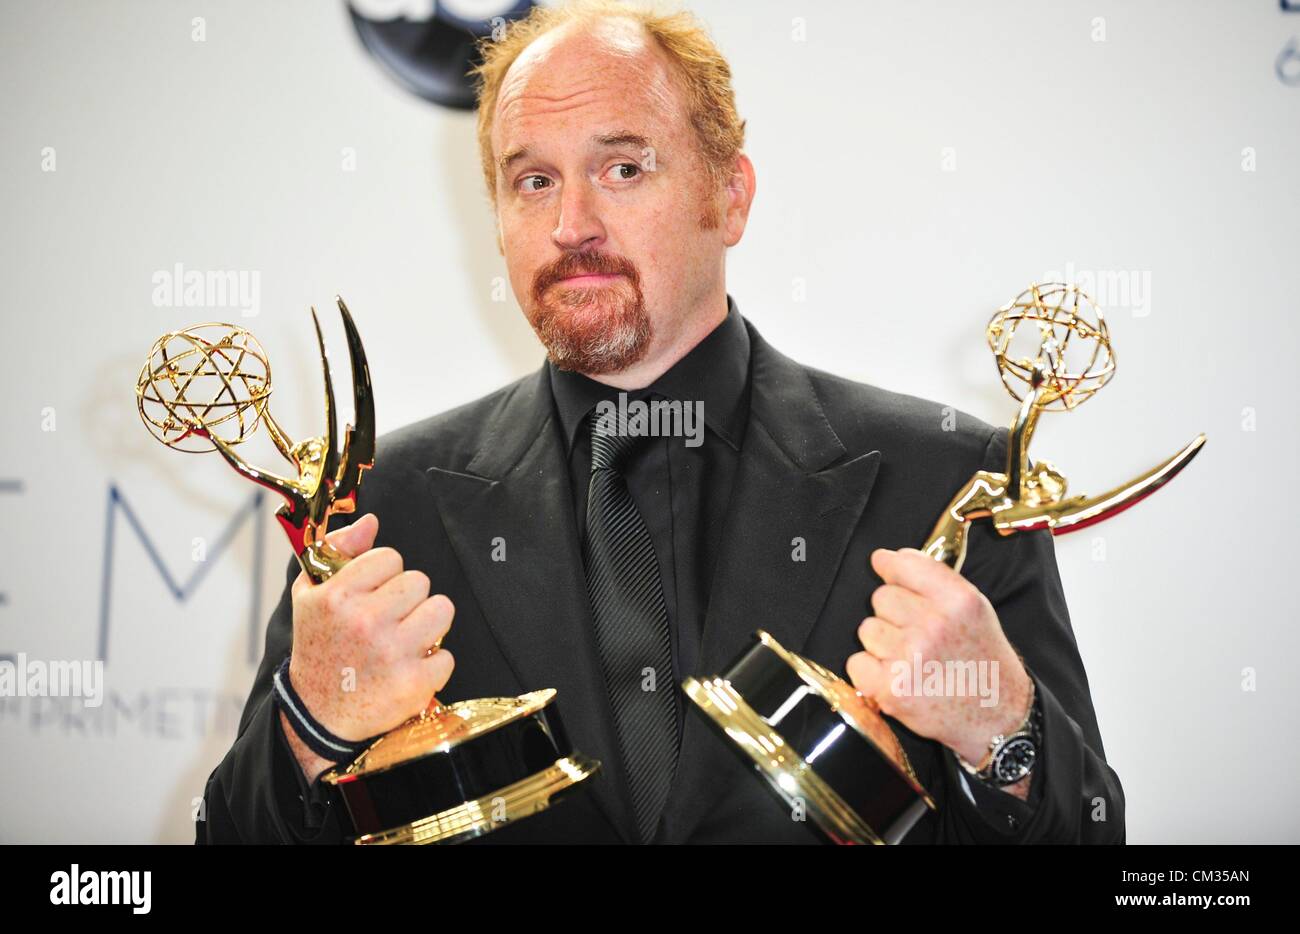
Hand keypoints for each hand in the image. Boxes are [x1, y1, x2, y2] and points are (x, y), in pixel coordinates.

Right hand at [286, 513, 455, 744]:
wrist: (317, 715)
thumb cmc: (319, 649)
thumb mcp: (311, 596)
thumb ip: (337, 551)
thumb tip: (370, 521)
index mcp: (338, 596)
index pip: (390, 558)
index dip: (385, 576)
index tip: (373, 596)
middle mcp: (365, 621)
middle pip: (420, 581)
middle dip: (408, 600)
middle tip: (389, 621)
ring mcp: (392, 652)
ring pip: (441, 609)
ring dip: (428, 625)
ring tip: (405, 640)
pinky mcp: (414, 683)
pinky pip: (447, 655)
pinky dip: (433, 665)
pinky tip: (408, 670)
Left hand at [845, 547, 1029, 767]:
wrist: (998, 716)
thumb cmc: (983, 661)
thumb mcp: (974, 609)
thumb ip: (934, 580)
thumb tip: (886, 559)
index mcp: (958, 601)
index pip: (904, 563)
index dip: (890, 565)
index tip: (884, 565)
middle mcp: (934, 626)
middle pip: (881, 597)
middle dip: (894, 614)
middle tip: (919, 636)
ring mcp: (911, 658)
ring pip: (867, 629)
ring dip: (883, 644)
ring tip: (913, 660)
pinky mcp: (892, 689)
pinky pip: (856, 662)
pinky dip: (871, 672)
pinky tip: (898, 677)